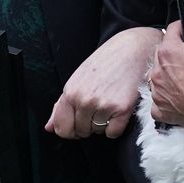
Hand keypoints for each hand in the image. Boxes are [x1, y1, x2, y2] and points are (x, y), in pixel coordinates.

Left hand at [47, 26, 163, 138]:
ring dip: (103, 123)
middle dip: (88, 124)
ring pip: (97, 132)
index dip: (69, 130)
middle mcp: (84, 100)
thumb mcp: (78, 78)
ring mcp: (103, 105)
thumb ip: (62, 104)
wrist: (133, 49)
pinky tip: (118, 110)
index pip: (61, 127)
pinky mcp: (122, 109)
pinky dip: (116, 126)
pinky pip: (113, 133)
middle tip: (98, 106)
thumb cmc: (106, 62)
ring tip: (110, 103)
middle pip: (81, 132)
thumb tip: (49, 127)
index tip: (77, 124)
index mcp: (70, 92)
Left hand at [148, 24, 183, 136]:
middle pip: (161, 54)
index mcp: (167, 51)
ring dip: (167, 76)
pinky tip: (177, 98)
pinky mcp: (159, 109)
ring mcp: (156, 92)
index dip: (181, 29)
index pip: (171, 31)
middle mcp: (157, 71)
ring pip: (157, 78)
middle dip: (172, 53)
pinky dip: (166, 99)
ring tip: (183, 80)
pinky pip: (158, 101)